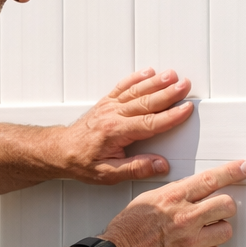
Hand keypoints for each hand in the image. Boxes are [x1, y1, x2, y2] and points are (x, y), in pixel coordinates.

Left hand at [59, 68, 194, 183]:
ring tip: (172, 75)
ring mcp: (109, 106)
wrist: (59, 151)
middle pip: (146, 102)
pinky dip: (136, 78)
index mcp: (115, 132)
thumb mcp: (108, 174)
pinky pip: (123, 87)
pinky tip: (148, 72)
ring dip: (156, 82)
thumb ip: (135, 168)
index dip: (170, 116)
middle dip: (168, 93)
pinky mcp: (106, 102)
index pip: (149, 123)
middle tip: (185, 86)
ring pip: (136, 91)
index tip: (186, 110)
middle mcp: (113, 115)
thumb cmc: (81, 162)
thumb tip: (160, 165)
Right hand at [101, 160, 245, 246]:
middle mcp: (184, 218)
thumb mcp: (147, 200)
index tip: (244, 168)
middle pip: (227, 205)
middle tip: (217, 212)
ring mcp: (190, 243)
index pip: (209, 180)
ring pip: (225, 231)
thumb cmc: (127, 231)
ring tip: (201, 234)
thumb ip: (173, 195)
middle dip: (225, 207)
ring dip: (216, 232)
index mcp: (172, 198)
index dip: (232, 172)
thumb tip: (192, 191)